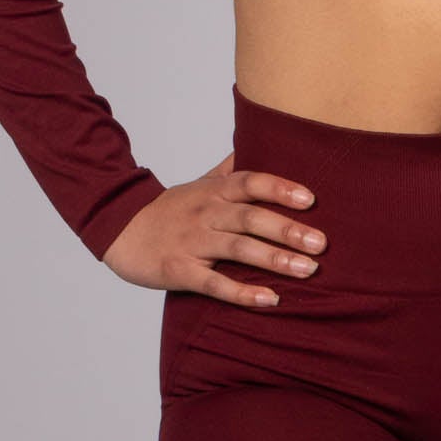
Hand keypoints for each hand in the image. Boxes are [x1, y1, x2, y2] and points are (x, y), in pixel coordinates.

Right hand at [101, 146, 327, 305]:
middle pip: (252, 218)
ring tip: (308, 270)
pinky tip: (270, 299)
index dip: (281, 189)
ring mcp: (193, 243)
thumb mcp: (201, 183)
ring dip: (275, 260)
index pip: (252, 182)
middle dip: (288, 230)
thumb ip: (232, 168)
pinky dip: (242, 292)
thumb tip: (261, 141)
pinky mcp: (180, 271)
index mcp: (215, 191)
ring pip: (238, 250)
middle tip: (322, 243)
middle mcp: (207, 213)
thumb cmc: (170, 208)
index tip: (311, 199)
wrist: (118, 229)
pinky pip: (214, 283)